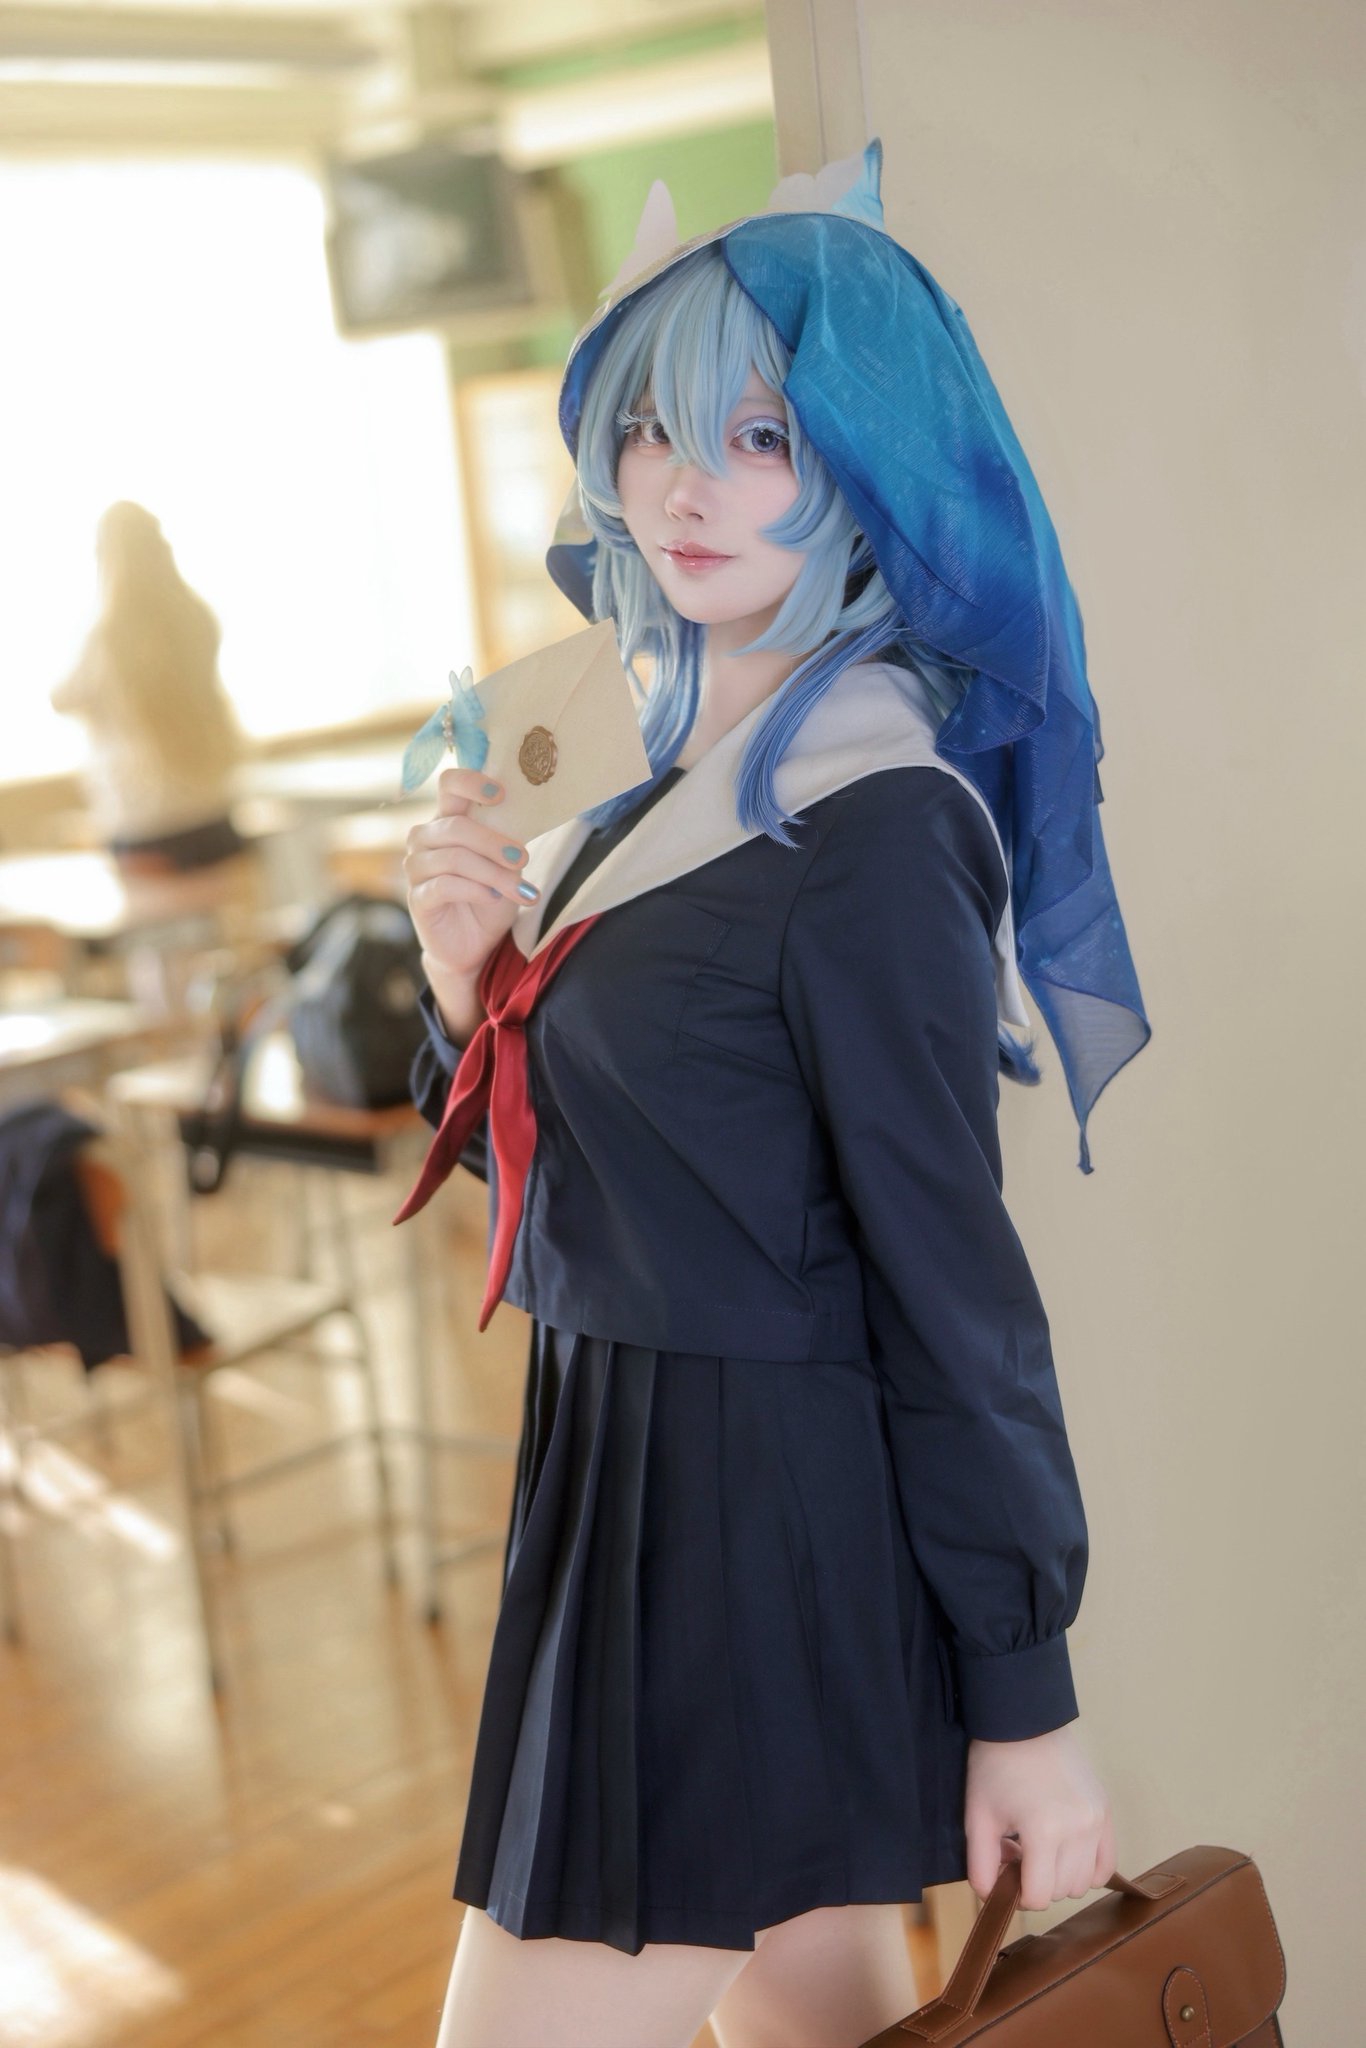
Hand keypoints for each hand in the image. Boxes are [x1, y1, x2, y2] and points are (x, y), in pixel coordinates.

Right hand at [403, 768, 538, 988]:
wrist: (476, 943)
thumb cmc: (491, 895)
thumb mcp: (506, 862)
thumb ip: (508, 836)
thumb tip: (527, 811)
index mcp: (448, 819)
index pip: (448, 785)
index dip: (471, 782)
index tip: (500, 794)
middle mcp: (425, 838)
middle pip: (455, 826)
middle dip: (494, 842)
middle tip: (523, 859)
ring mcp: (417, 868)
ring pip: (453, 858)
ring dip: (492, 873)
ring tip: (519, 890)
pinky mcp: (417, 898)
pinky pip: (444, 886)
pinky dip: (475, 890)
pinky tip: (493, 897)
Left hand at [963, 1724, 1115, 1910]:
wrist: (1024, 1721)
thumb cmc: (996, 1766)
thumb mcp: (977, 1816)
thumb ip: (980, 1866)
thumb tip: (993, 1898)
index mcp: (1044, 1831)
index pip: (1037, 1897)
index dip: (1016, 1893)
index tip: (1005, 1870)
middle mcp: (1078, 1829)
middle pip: (1061, 1891)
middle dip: (1037, 1883)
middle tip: (1018, 1854)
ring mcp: (1097, 1820)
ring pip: (1084, 1883)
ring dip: (1061, 1877)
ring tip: (1040, 1848)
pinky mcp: (1106, 1811)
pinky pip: (1107, 1864)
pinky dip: (1087, 1869)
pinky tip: (1066, 1853)